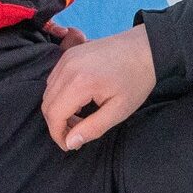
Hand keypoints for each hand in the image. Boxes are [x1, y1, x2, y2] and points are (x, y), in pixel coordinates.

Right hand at [41, 25, 155, 149]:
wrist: (145, 47)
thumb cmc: (136, 80)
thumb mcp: (119, 110)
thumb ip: (93, 128)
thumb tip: (70, 143)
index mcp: (80, 83)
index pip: (53, 114)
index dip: (58, 134)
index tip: (70, 145)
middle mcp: (67, 68)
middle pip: (47, 104)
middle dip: (57, 124)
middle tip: (77, 132)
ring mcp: (66, 58)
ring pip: (48, 92)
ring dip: (58, 109)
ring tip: (80, 117)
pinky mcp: (68, 54)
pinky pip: (54, 79)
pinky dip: (60, 95)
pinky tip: (79, 101)